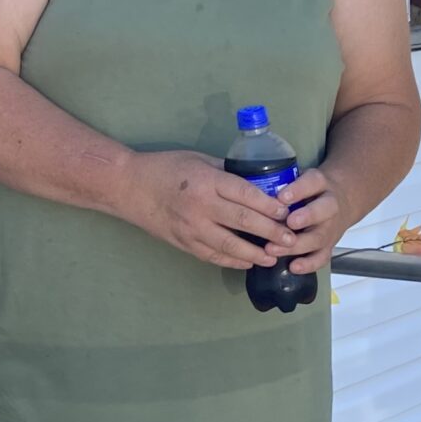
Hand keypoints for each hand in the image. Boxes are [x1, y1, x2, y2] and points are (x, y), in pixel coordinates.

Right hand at [117, 150, 291, 269]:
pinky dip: (232, 261)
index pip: (247, 195)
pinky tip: (247, 262)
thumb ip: (226, 171)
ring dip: (255, 253)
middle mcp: (202, 206)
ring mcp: (192, 228)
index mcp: (208, 181)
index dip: (270, 206)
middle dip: (272, 232)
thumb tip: (256, 181)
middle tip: (291, 238)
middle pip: (245, 222)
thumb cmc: (165, 168)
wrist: (129, 187)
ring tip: (274, 256)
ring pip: (231, 246)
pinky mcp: (184, 242)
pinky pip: (213, 255)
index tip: (287, 212)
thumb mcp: (198, 159)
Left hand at [272, 168, 346, 273]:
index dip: (298, 190)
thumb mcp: (300, 178)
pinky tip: (292, 267)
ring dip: (297, 245)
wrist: (341, 200)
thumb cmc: (310, 190)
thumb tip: (254, 193)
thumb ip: (282, 184)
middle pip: (322, 211)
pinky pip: (322, 257)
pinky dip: (308, 264)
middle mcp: (330, 205)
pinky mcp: (329, 245)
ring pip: (318, 237)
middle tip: (287, 223)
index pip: (313, 182)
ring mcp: (330, 227)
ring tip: (274, 249)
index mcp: (321, 183)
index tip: (281, 197)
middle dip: (305, 217)